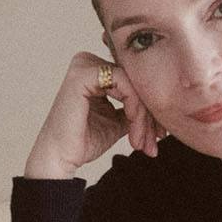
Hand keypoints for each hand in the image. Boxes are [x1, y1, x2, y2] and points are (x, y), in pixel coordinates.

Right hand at [23, 52, 164, 178]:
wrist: (61, 159)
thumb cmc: (83, 141)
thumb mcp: (118, 121)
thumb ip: (134, 108)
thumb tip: (160, 104)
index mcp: (94, 70)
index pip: (133, 80)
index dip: (150, 106)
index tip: (159, 134)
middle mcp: (87, 62)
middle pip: (135, 80)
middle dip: (150, 113)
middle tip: (155, 141)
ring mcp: (83, 65)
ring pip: (132, 82)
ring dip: (143, 115)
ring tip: (142, 142)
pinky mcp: (82, 74)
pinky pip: (123, 82)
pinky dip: (135, 107)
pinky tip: (133, 130)